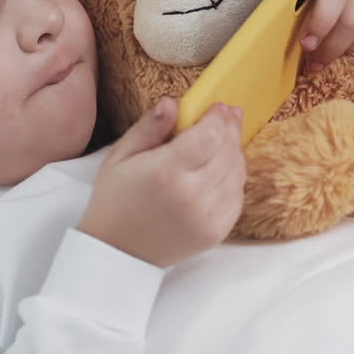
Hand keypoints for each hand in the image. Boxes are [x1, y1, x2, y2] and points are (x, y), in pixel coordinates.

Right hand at [78, 98, 245, 267]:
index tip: (217, 107)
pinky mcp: (215, 233)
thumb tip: (172, 102)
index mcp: (164, 172)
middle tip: (227, 116)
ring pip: (236, 173)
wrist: (118, 251)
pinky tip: (222, 168)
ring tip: (225, 140)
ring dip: (234, 152)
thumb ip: (149, 127)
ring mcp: (206, 217)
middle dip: (230, 129)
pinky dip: (234, 179)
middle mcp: (190, 195)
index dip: (218, 118)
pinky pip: (237, 197)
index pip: (209, 136)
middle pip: (227, 151)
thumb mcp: (121, 156)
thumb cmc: (116, 199)